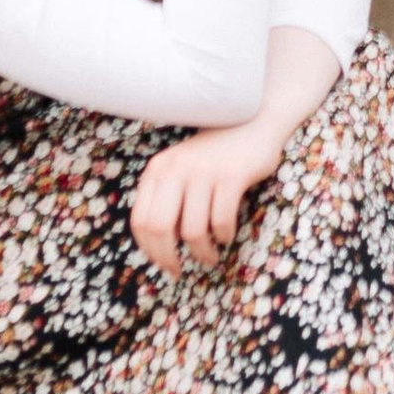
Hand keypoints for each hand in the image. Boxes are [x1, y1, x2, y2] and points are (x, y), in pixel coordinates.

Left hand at [132, 119, 285, 273]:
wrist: (253, 121)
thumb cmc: (215, 156)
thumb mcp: (181, 170)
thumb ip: (166, 199)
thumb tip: (161, 247)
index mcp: (157, 170)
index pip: (140, 220)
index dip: (149, 250)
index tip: (163, 264)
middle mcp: (175, 169)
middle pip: (160, 228)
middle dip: (168, 257)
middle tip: (180, 271)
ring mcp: (203, 171)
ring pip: (193, 231)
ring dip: (202, 253)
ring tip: (210, 257)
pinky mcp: (232, 176)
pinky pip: (221, 221)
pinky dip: (224, 236)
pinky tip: (227, 236)